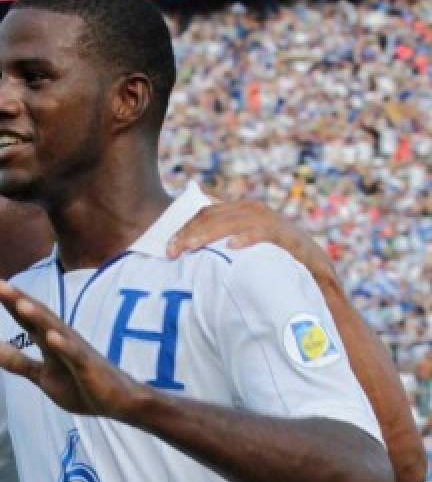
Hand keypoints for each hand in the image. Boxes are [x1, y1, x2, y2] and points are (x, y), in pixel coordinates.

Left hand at [0, 278, 152, 421]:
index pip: (27, 318)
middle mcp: (63, 339)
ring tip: (20, 303)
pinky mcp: (90, 367)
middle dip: (18, 299)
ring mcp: (77, 352)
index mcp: (51, 341)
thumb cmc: (81, 385)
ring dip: (39, 317)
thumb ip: (17, 361)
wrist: (119, 403)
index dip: (10, 301)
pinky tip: (52, 337)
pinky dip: (64, 346)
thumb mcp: (43, 376)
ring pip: (56, 330)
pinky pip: (75, 355)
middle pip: (38, 316)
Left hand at [167, 200, 332, 276]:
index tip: (165, 247)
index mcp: (238, 211)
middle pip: (213, 216)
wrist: (316, 271)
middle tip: (171, 251)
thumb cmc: (273, 260)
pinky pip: (265, 233)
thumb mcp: (242, 248)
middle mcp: (252, 211)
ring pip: (233, 222)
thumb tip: (185, 247)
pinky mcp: (287, 236)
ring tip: (190, 247)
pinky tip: (232, 246)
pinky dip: (248, 238)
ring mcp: (270, 221)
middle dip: (189, 233)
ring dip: (209, 234)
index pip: (204, 213)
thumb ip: (219, 241)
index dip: (183, 227)